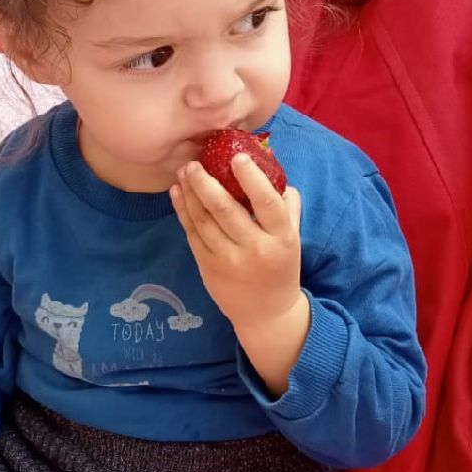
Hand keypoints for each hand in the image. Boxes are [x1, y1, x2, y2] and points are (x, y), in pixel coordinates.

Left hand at [170, 152, 302, 330]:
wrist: (266, 314)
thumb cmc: (281, 268)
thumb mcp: (293, 238)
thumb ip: (286, 206)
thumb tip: (272, 170)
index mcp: (281, 238)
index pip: (266, 203)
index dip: (251, 178)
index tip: (237, 157)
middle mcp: (254, 249)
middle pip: (225, 210)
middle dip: (205, 183)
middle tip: (194, 163)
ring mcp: (228, 260)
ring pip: (204, 221)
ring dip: (190, 194)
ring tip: (183, 173)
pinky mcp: (208, 268)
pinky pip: (193, 235)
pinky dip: (183, 212)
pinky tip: (178, 194)